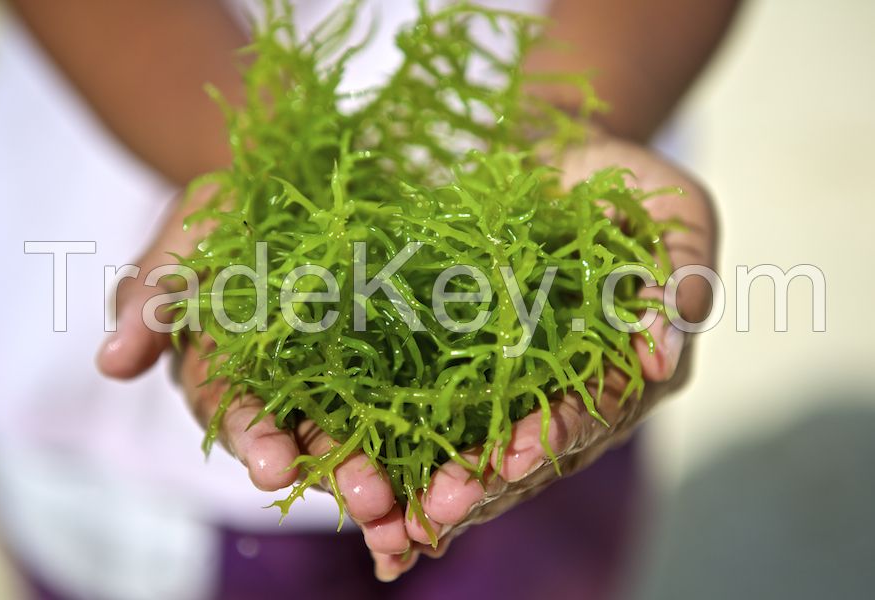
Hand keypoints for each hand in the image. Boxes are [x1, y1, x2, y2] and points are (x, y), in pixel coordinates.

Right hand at [95, 186, 413, 558]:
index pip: (235, 412)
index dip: (254, 439)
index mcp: (224, 369)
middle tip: (366, 501)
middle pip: (303, 437)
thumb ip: (152, 298)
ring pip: (354, 428)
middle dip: (331, 470)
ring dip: (379, 465)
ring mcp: (334, 373)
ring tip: (406, 495)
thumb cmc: (228, 210)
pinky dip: (419, 426)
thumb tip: (109, 366)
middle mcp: (278, 384)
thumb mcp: (185, 238)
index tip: (272, 468)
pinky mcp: (384, 354)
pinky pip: (402, 394)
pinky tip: (444, 453)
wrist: (292, 173)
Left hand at [372, 134, 716, 579]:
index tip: (510, 461)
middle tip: (435, 514)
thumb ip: (678, 282)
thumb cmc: (626, 183)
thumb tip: (663, 355)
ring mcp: (512, 380)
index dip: (550, 439)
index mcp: (624, 369)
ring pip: (475, 444)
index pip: (589, 416)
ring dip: (436, 481)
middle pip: (525, 451)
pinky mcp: (462, 360)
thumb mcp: (672, 217)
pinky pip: (432, 406)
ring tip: (393, 517)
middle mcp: (566, 390)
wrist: (558, 157)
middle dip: (482, 484)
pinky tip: (364, 470)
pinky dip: (403, 441)